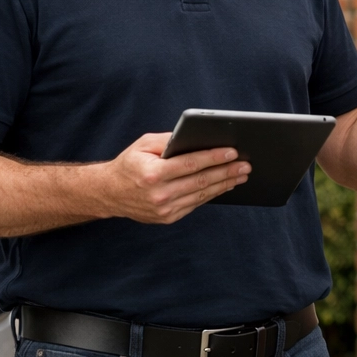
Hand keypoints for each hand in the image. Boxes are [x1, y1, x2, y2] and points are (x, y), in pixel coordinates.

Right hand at [97, 132, 249, 224]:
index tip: (232, 152)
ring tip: (241, 175)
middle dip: (226, 172)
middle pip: (201, 181)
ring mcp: (164, 209)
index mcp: (152, 174)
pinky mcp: (168, 218)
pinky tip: (224, 185)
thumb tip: (197, 138)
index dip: (213, 158)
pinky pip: (196, 204)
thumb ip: (169, 141)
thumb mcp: (144, 145)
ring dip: (224, 184)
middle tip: (246, 165)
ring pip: (202, 195)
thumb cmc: (130, 164)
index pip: (190, 164)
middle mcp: (159, 194)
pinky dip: (212, 194)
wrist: (110, 193)